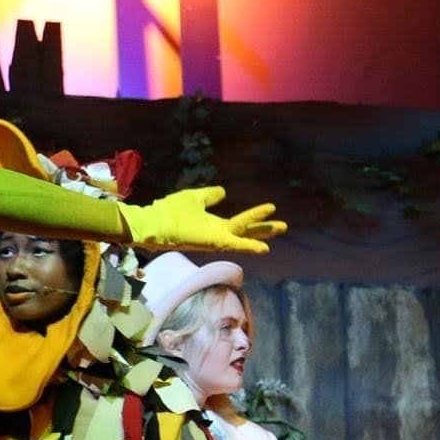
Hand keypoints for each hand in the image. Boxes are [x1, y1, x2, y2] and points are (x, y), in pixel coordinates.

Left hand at [119, 187, 286, 254]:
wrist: (154, 223)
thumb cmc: (170, 211)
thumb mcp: (194, 198)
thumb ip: (209, 196)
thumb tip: (223, 192)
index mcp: (215, 225)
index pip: (240, 222)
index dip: (255, 216)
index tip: (272, 208)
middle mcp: (218, 234)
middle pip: (246, 231)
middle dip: (264, 228)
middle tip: (284, 226)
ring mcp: (217, 238)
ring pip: (244, 234)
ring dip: (261, 232)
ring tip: (280, 227)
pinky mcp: (213, 241)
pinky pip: (235, 243)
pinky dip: (249, 245)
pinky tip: (264, 247)